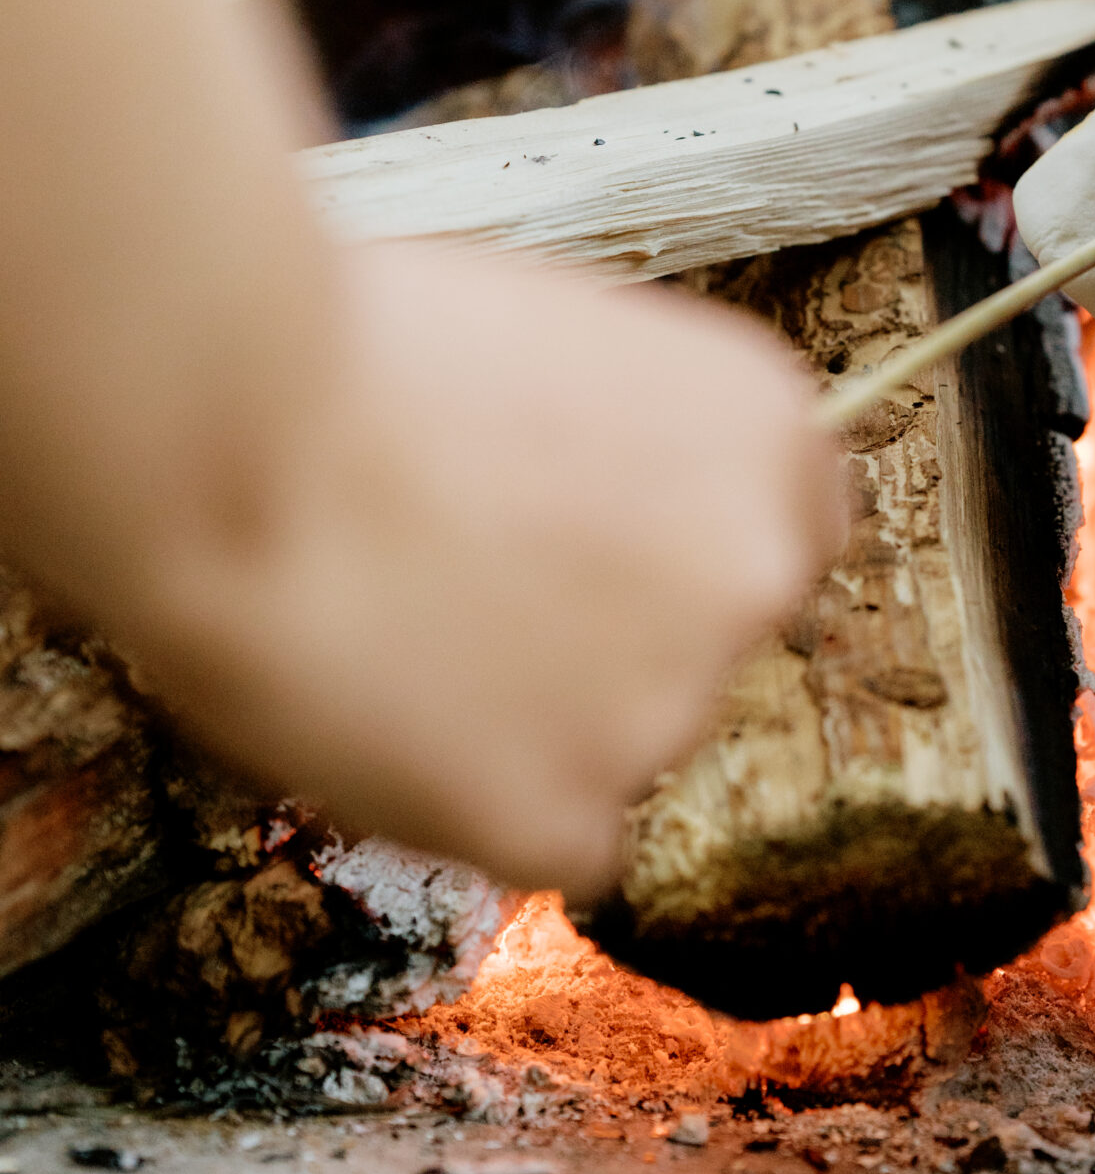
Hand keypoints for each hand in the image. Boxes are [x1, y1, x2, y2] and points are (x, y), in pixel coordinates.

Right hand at [129, 243, 846, 904]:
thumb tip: (610, 490)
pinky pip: (551, 840)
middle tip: (462, 588)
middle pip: (705, 640)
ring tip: (392, 635)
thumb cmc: (351, 350)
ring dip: (533, 717)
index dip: (681, 539)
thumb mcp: (552, 333)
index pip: (787, 524)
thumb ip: (629, 430)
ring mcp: (669, 708)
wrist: (230, 435)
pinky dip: (481, 808)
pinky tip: (391, 723)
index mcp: (762, 428)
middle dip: (609, 633)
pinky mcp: (568, 817)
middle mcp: (750, 572)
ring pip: (618, 742)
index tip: (602, 547)